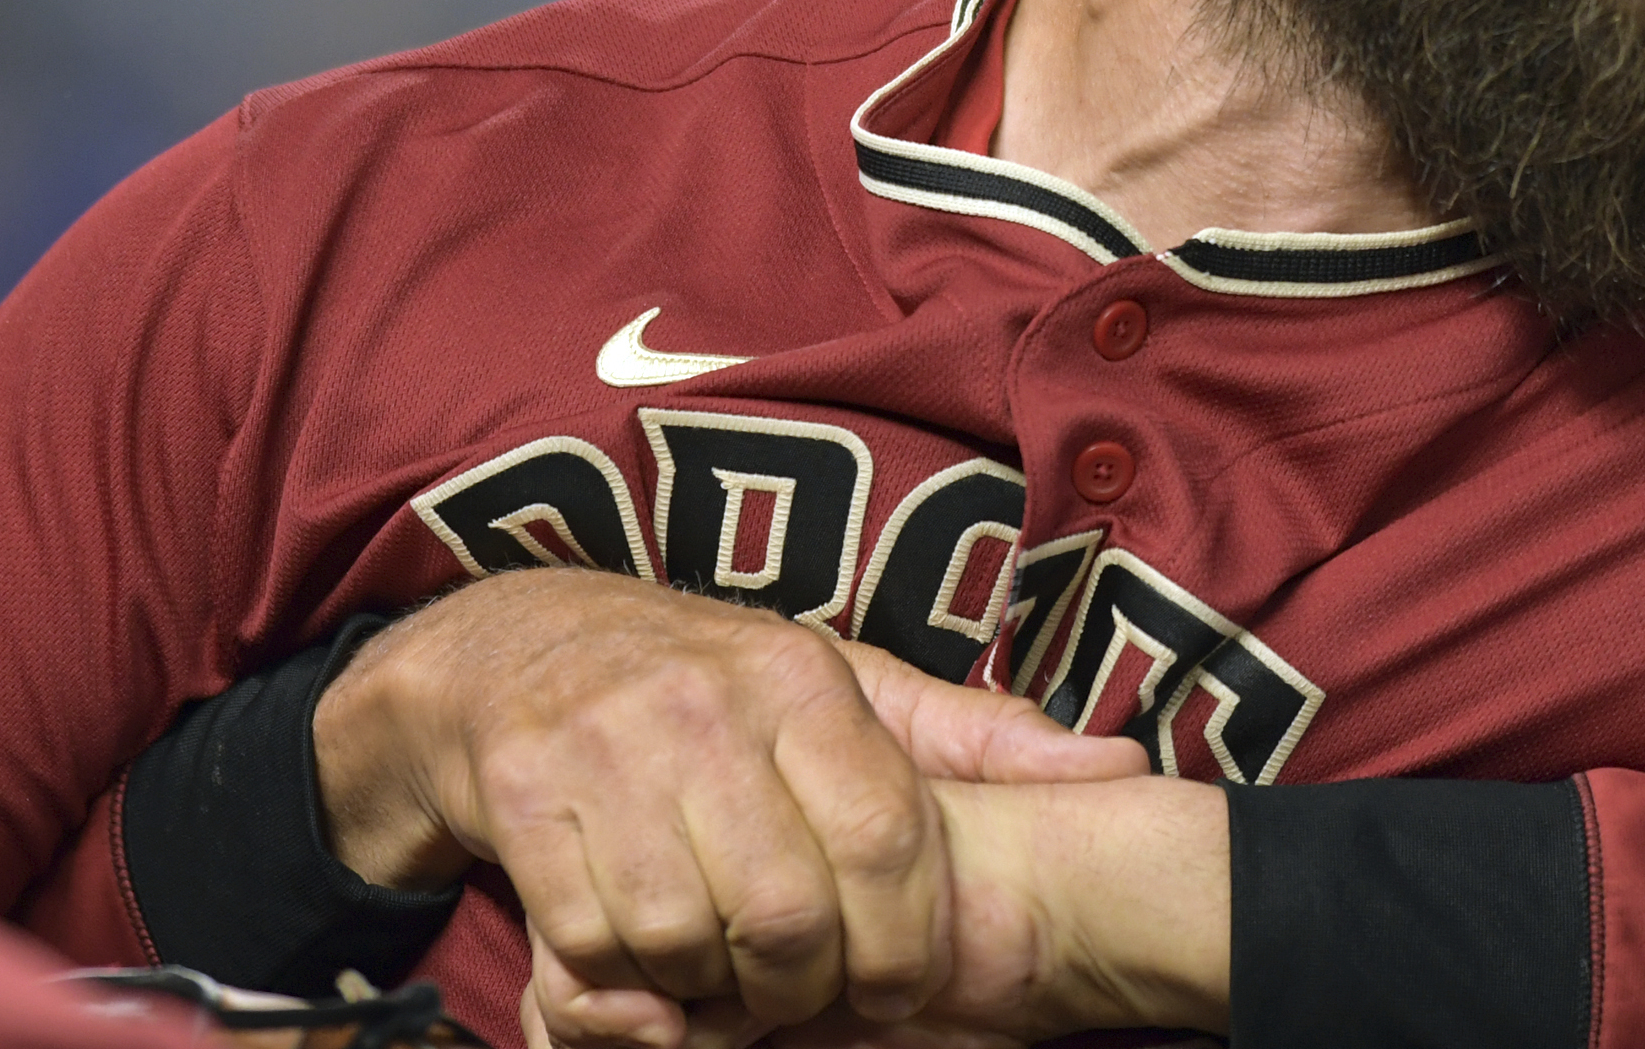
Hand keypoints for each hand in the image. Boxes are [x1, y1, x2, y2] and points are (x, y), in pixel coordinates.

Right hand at [311, 571, 1143, 1047]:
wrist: (518, 649)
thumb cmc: (715, 689)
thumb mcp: (848, 689)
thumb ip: (977, 739)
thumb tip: (1125, 767)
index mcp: (800, 678)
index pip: (885, 838)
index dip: (903, 943)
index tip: (900, 985)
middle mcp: (705, 707)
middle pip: (787, 912)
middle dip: (806, 985)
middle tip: (805, 994)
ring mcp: (605, 753)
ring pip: (687, 939)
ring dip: (712, 991)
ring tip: (725, 976)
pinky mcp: (522, 800)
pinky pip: (591, 942)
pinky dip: (627, 985)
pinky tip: (649, 962)